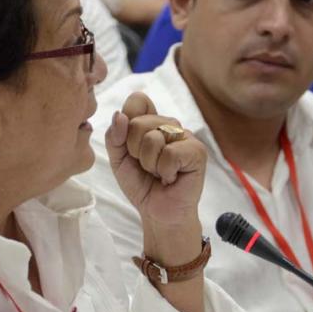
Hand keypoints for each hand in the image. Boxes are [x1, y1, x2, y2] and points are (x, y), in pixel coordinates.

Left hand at [105, 92, 206, 227]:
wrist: (157, 212)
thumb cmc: (141, 183)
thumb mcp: (118, 159)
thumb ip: (114, 137)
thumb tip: (119, 115)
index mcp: (151, 121)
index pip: (138, 100)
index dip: (127, 123)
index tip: (129, 147)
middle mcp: (170, 124)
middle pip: (139, 122)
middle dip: (134, 151)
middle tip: (146, 166)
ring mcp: (185, 136)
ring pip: (153, 138)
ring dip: (149, 163)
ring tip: (158, 172)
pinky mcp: (197, 152)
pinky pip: (170, 153)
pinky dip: (164, 171)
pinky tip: (171, 177)